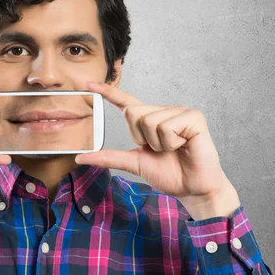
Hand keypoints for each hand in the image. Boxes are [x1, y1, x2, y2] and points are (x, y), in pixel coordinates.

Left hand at [75, 81, 239, 219]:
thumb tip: (81, 157)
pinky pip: (167, 126)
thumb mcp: (134, 163)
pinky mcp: (193, 117)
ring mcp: (179, 111)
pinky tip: (184, 145)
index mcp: (149, 119)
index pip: (126, 102)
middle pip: (133, 112)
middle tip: (161, 150)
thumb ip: (109, 157)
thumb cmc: (170, 174)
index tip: (89, 84)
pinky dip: (171, 142)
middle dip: (142, 138)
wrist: (193, 190)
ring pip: (149, 121)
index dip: (108, 92)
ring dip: (158, 143)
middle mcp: (163, 110)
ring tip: (174, 149)